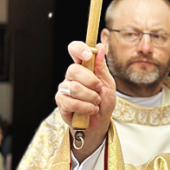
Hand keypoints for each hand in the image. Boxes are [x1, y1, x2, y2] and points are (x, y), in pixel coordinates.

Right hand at [56, 42, 115, 158]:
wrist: (100, 121)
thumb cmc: (104, 101)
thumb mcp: (108, 83)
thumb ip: (102, 67)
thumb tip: (100, 47)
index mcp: (83, 66)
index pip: (74, 49)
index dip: (79, 49)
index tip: (88, 55)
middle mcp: (71, 75)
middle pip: (73, 69)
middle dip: (91, 81)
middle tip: (99, 89)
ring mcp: (64, 88)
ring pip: (74, 88)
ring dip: (90, 97)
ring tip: (97, 102)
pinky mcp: (61, 102)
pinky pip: (71, 102)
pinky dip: (85, 107)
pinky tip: (91, 110)